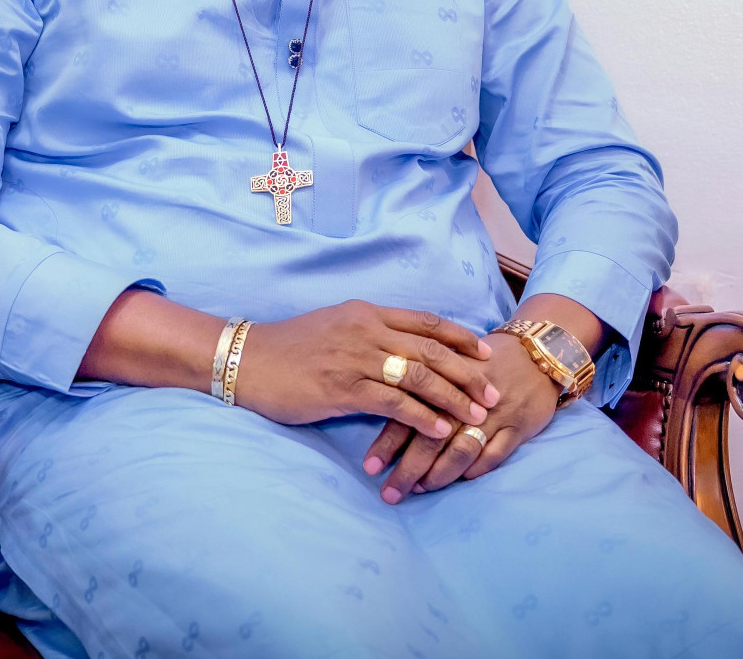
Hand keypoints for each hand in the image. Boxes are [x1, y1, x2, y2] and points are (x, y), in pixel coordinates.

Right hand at [234, 299, 498, 441]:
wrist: (249, 360)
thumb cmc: (291, 346)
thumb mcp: (335, 325)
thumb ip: (369, 331)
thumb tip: (402, 344)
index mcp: (366, 312)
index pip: (425, 321)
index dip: (459, 337)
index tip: (485, 351)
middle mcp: (366, 330)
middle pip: (431, 349)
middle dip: (467, 371)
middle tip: (493, 391)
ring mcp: (355, 358)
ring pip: (419, 376)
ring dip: (453, 397)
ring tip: (476, 416)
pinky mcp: (343, 388)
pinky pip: (395, 403)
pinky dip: (423, 417)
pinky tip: (440, 430)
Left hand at [361, 332, 559, 502]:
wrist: (536, 353)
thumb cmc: (483, 361)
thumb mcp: (449, 362)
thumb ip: (419, 383)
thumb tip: (380, 405)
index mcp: (442, 377)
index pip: (409, 411)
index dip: (388, 441)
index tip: (370, 467)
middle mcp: (465, 397)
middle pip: (432, 436)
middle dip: (408, 469)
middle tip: (389, 492)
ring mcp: (493, 414)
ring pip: (463, 449)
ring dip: (440, 474)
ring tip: (420, 489)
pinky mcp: (518, 426)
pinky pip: (495, 454)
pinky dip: (476, 470)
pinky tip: (460, 481)